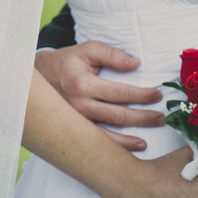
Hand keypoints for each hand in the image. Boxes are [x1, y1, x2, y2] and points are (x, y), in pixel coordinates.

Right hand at [34, 42, 163, 151]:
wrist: (37, 79)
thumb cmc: (66, 62)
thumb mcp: (87, 50)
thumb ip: (111, 54)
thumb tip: (135, 63)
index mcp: (83, 84)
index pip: (120, 93)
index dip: (142, 95)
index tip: (157, 95)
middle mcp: (79, 106)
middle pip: (118, 116)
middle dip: (143, 118)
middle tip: (161, 117)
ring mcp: (76, 121)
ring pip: (109, 135)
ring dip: (132, 138)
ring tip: (150, 137)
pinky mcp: (75, 130)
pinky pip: (99, 142)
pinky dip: (118, 147)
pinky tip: (134, 146)